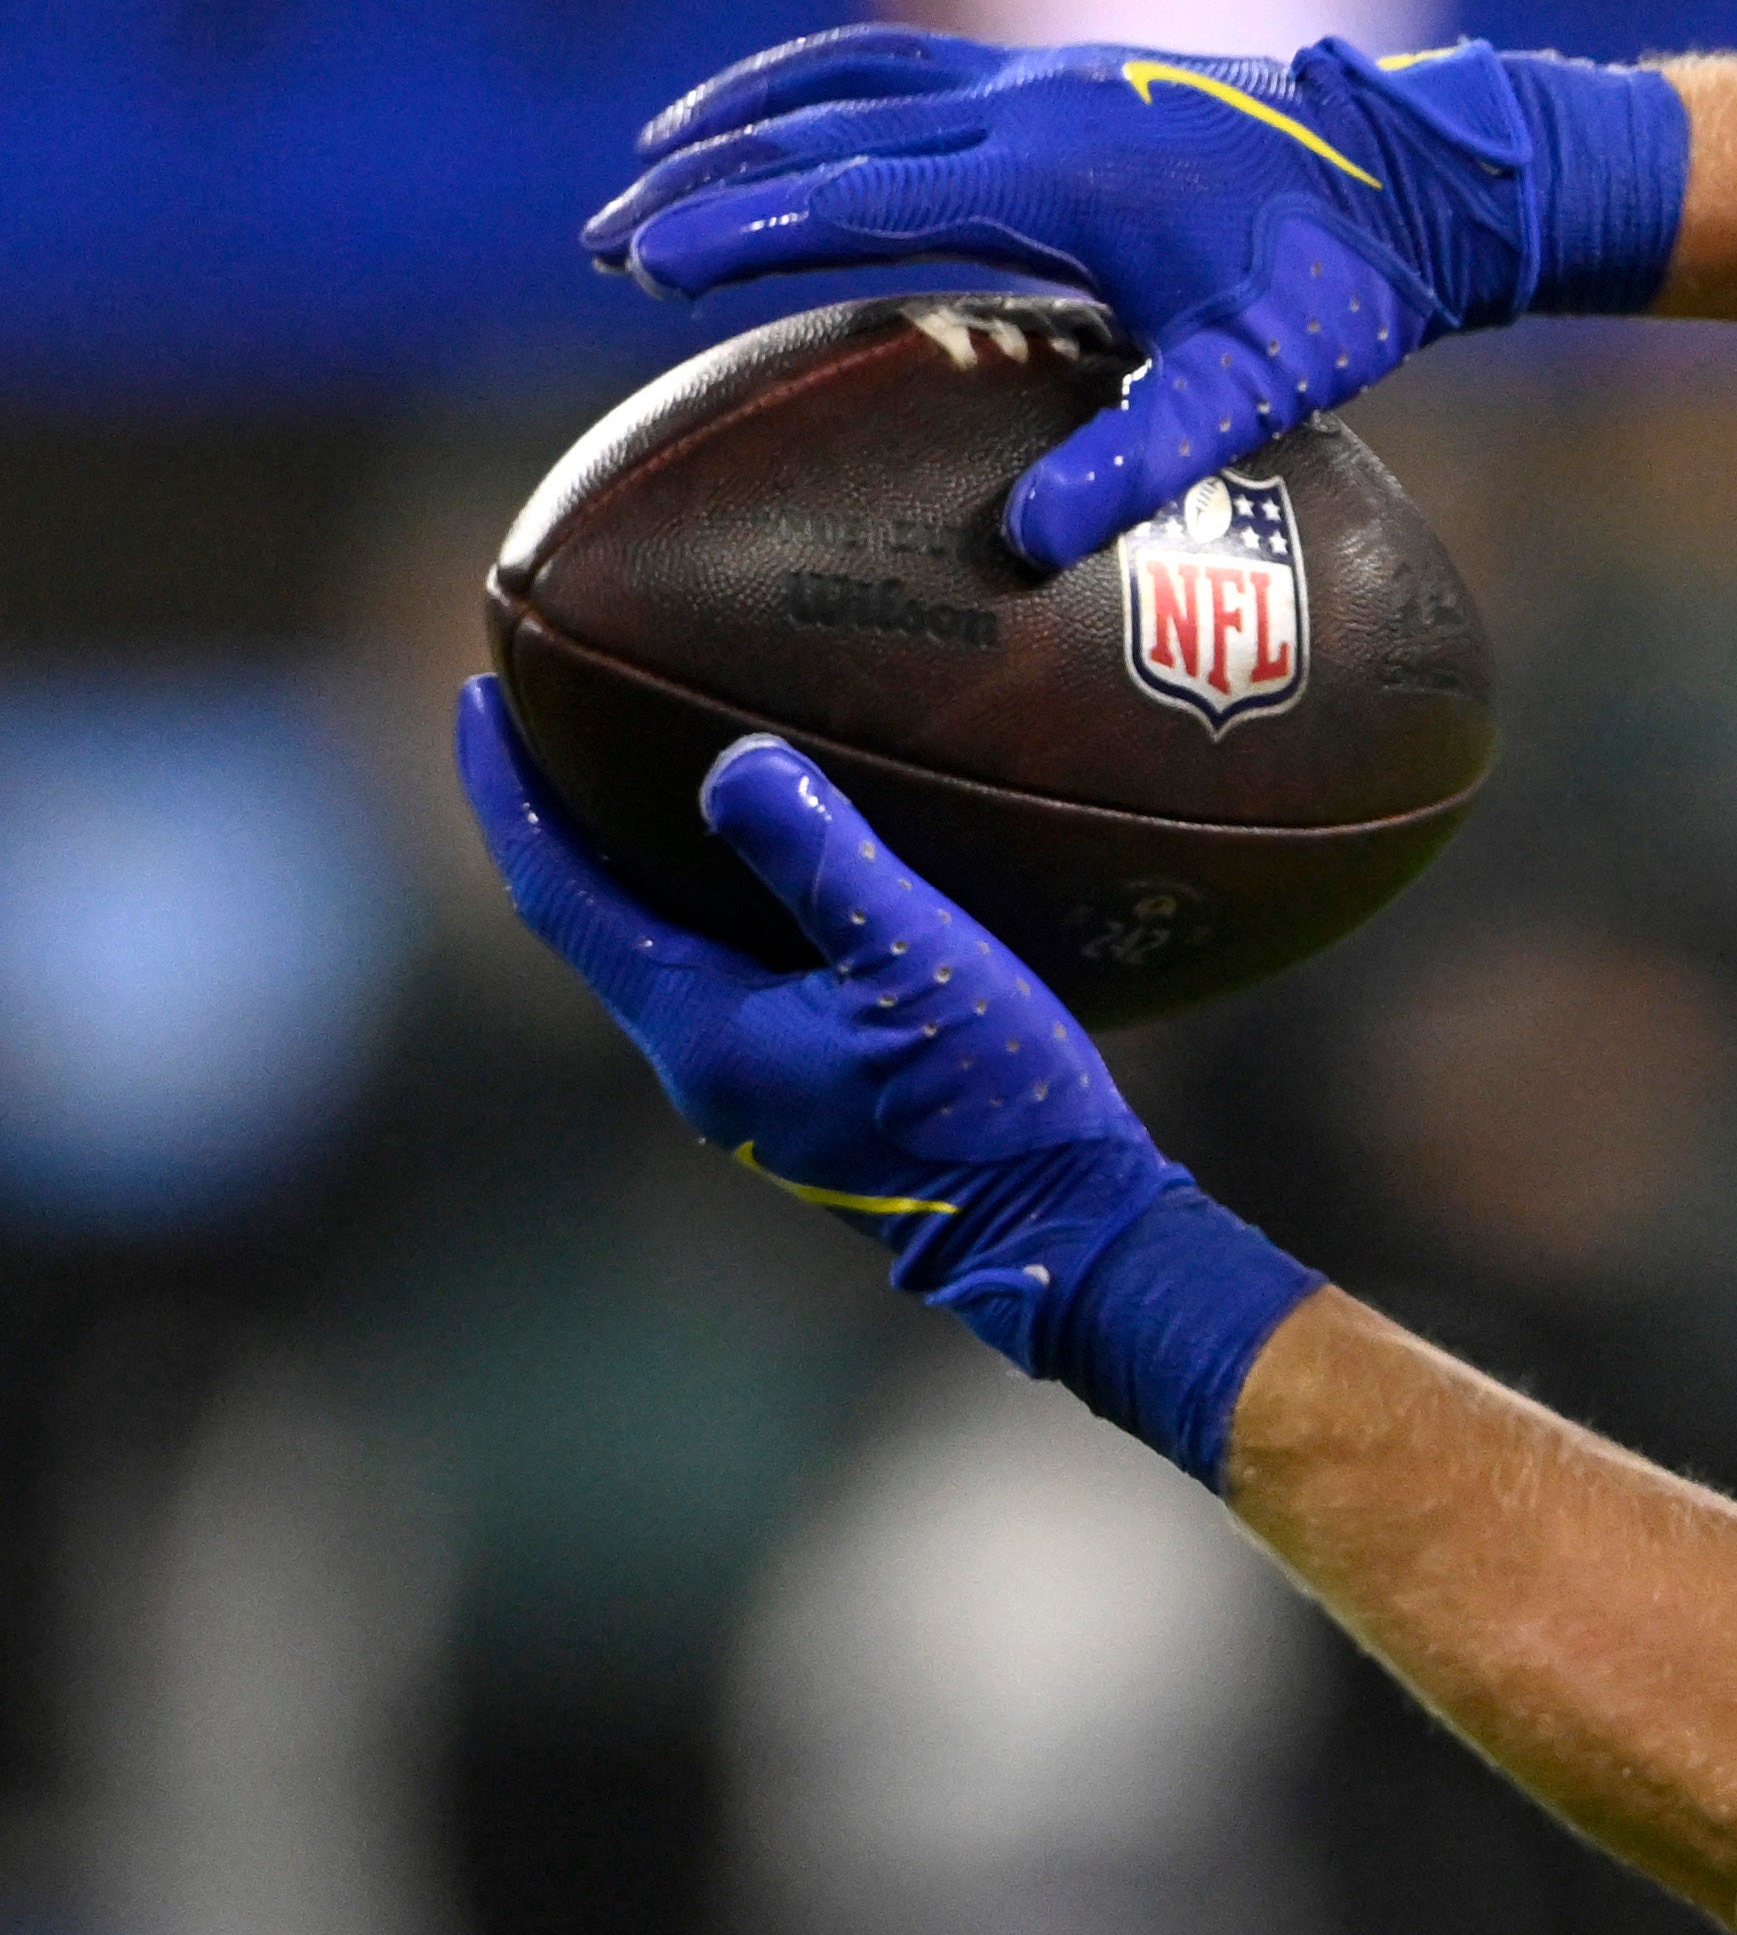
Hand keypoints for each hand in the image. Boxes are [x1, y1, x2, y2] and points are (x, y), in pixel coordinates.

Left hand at [453, 687, 1310, 1484]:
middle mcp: (701, 1065)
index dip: (507, 791)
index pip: (558, 893)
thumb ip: (818, 856)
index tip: (478, 695)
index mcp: (699, 1030)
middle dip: (558, 816)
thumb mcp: (917, 961)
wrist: (1060, 1238)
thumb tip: (731, 763)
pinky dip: (707, 905)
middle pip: (591, 921)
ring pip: (656, 952)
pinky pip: (723, 976)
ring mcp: (751, 1089)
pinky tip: (760, 870)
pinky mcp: (804, 1096)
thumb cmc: (994, 1108)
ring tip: (641, 773)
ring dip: (632, 863)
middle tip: (548, 713)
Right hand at [586, 28, 1681, 569]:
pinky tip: (778, 126)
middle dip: (703, 179)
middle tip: (597, 241)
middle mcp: (1029, 100)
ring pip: (848, 77)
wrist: (1421, 171)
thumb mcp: (1253, 387)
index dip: (743, 228)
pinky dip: (817, 87)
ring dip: (741, 120)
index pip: (857, 196)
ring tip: (645, 169)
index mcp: (1054, 171)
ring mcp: (1040, 73)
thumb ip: (1142, 460)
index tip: (642, 264)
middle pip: (823, 127)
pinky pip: (901, 64)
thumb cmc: (1341, 288)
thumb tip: (1023, 546)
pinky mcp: (1058, 73)